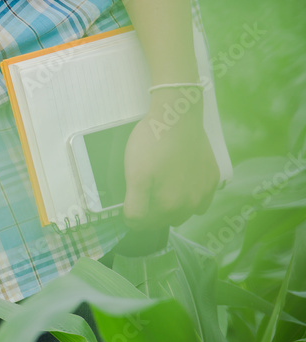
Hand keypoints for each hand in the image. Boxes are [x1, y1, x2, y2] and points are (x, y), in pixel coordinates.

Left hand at [123, 91, 219, 229]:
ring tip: (162, 189)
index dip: (131, 216)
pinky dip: (191, 198)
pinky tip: (182, 185)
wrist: (177, 117)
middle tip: (143, 194)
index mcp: (169, 206)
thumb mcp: (135, 175)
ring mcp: (205, 192)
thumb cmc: (152, 144)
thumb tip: (134, 222)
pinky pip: (201, 200)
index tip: (128, 203)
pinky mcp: (213, 179)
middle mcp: (191, 205)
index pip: (142, 224)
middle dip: (151, 214)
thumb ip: (135, 205)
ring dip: (172, 208)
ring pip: (184, 213)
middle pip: (164, 221)